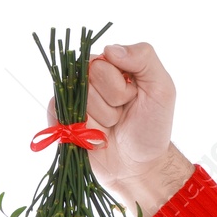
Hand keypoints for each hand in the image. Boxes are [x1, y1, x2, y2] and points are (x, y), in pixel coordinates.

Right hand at [43, 41, 192, 216]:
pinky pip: (54, 110)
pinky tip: (93, 136)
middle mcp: (91, 78)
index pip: (102, 62)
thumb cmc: (152, 127)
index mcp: (113, 64)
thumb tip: (110, 49)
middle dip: (111, 103)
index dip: (119, 85)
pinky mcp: (62, 119)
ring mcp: (75, 98)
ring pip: (75, 99)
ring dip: (100, 120)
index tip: (133, 98)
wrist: (140, 167)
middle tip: (122, 115)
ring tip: (111, 126)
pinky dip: (76, 127)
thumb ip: (144, 58)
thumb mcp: (162, 88)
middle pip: (87, 78)